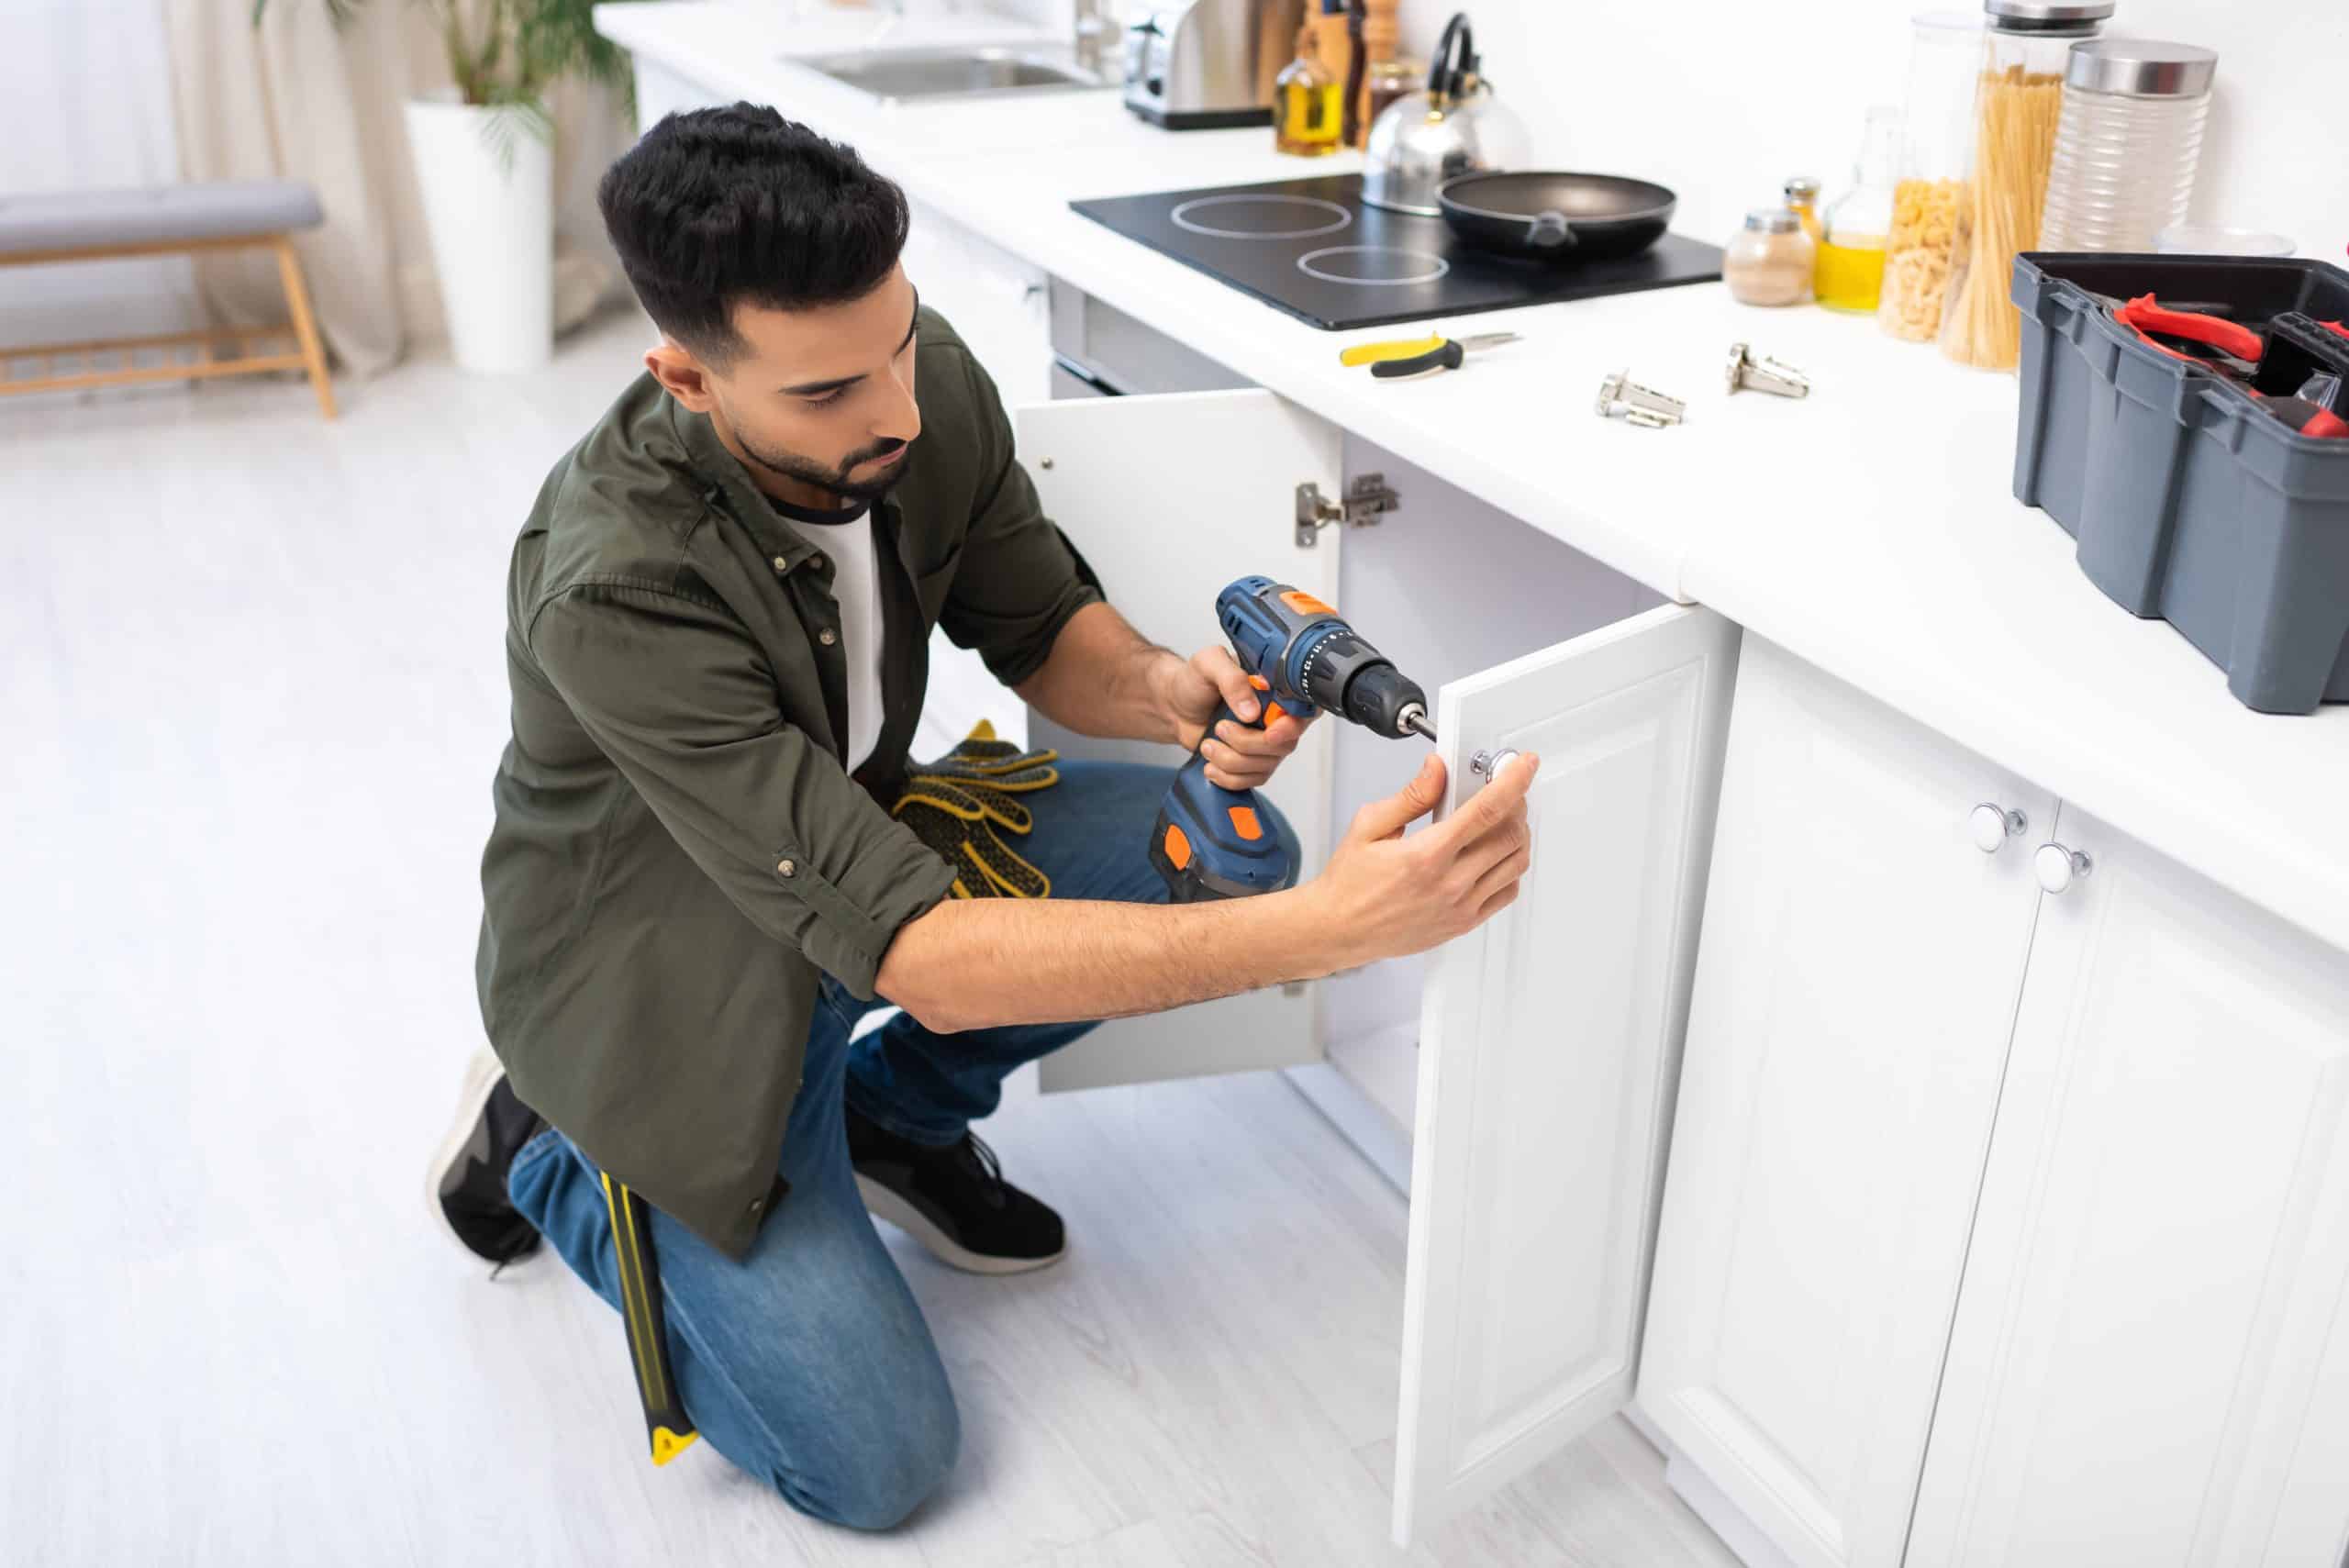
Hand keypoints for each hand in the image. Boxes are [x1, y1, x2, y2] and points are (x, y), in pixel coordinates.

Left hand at [1158, 645, 1313, 790]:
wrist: (1174, 707)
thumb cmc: (1194, 681)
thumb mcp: (1209, 664)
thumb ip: (1233, 679)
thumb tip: (1252, 711)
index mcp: (1275, 690)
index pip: (1304, 711)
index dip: (1292, 726)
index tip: (1270, 731)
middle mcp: (1276, 718)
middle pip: (1284, 745)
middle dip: (1247, 743)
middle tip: (1220, 728)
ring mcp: (1265, 744)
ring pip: (1265, 766)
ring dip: (1231, 760)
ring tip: (1208, 744)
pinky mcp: (1251, 764)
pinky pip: (1251, 781)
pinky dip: (1228, 777)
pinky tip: (1212, 766)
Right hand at [1304, 750, 1539, 966]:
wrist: (1339, 930)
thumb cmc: (1350, 882)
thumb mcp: (1369, 826)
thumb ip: (1411, 796)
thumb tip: (1437, 769)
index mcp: (1426, 854)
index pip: (1487, 810)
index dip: (1514, 781)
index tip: (1525, 765)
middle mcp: (1449, 883)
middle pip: (1510, 834)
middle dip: (1516, 804)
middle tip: (1506, 792)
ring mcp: (1461, 906)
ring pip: (1516, 862)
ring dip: (1518, 834)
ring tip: (1502, 821)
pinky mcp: (1465, 923)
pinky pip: (1507, 891)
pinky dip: (1511, 867)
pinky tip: (1495, 855)